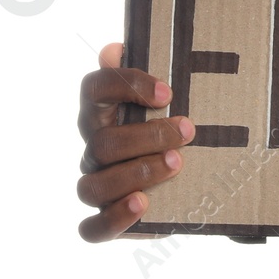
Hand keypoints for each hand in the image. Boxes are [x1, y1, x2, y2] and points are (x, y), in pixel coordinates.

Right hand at [77, 42, 193, 241]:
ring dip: (138, 173)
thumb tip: (113, 49)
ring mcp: (96, 185)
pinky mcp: (106, 219)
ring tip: (177, 164)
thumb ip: (145, 75)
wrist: (186, 180)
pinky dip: (113, 219)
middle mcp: (93, 149)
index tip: (168, 92)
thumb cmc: (170, 129)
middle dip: (148, 136)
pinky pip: (91, 229)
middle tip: (188, 130)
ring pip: (94, 186)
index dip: (126, 85)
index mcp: (101, 113)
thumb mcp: (165, 102)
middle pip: (102, 143)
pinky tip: (142, 204)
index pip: (94, 89)